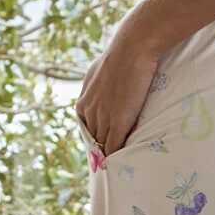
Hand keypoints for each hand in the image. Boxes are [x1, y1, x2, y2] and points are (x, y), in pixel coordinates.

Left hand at [75, 21, 162, 156]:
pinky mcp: (117, 123)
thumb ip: (97, 84)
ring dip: (109, 154)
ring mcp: (102, 118)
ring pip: (102, 144)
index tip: (104, 143)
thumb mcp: (99, 71)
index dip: (96, 136)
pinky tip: (123, 161)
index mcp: (84, 101)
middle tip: (110, 159)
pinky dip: (117, 155)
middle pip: (93, 138)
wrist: (131, 50)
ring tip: (117, 164)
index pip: (87, 127)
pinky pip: (114, 146)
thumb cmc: (120, 56)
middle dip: (100, 148)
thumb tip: (101, 84)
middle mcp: (89, 111)